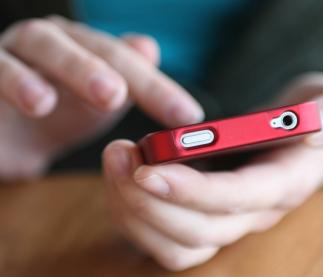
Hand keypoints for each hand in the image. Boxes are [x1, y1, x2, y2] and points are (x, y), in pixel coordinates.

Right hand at [0, 16, 202, 179]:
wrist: (8, 134)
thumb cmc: (57, 114)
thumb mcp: (96, 103)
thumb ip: (126, 79)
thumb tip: (149, 47)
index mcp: (83, 49)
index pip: (124, 62)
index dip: (156, 87)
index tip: (186, 116)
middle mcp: (48, 44)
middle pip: (77, 46)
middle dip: (93, 68)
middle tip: (114, 95)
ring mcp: (9, 55)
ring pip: (24, 50)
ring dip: (36, 74)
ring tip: (46, 102)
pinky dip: (5, 83)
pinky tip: (27, 103)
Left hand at [103, 73, 322, 270]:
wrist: (310, 137)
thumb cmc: (320, 117)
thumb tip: (314, 129)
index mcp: (284, 183)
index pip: (236, 199)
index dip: (191, 191)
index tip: (146, 168)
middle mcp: (254, 213)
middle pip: (198, 232)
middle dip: (150, 200)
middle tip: (117, 154)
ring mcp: (229, 220)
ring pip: (175, 246)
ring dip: (135, 212)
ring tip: (115, 162)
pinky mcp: (208, 216)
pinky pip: (164, 237)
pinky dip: (135, 214)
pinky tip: (122, 177)